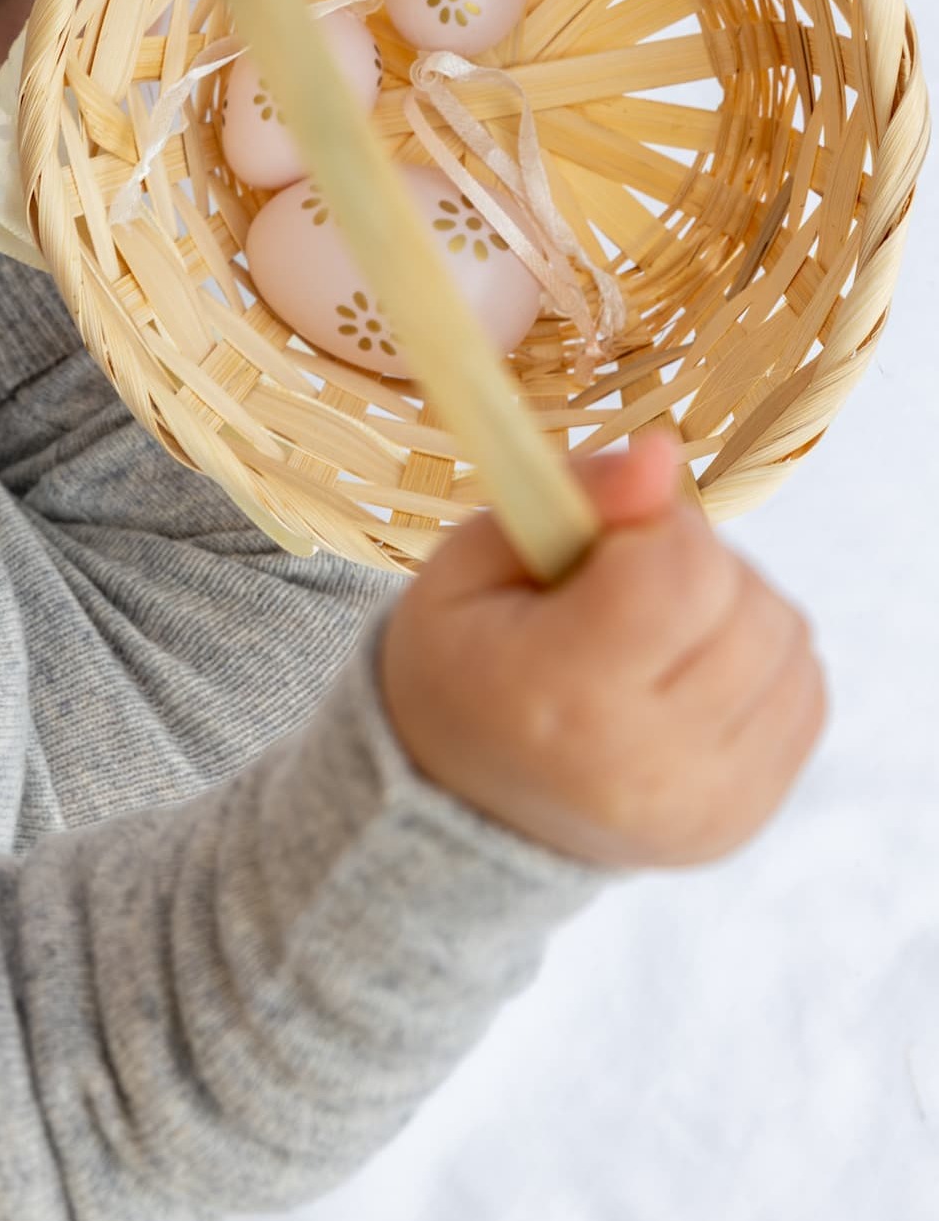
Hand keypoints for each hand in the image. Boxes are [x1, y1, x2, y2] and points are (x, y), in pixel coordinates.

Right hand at [378, 436, 827, 867]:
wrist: (464, 800)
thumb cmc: (464, 664)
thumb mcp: (471, 563)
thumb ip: (572, 496)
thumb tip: (662, 454)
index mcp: (562, 697)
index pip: (680, 572)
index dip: (656, 527)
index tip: (605, 543)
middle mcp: (645, 765)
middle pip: (746, 605)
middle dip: (697, 563)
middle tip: (625, 585)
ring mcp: (706, 801)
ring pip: (788, 640)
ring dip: (734, 608)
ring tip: (656, 629)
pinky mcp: (745, 815)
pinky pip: (805, 691)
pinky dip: (760, 660)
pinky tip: (690, 671)